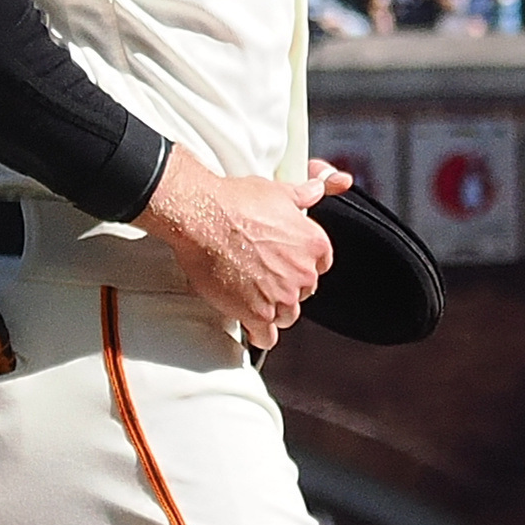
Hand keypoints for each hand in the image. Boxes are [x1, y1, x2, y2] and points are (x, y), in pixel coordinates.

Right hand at [137, 149, 343, 348]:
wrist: (204, 218)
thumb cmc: (236, 202)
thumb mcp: (277, 191)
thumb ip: (303, 194)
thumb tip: (318, 187)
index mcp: (314, 244)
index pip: (321, 264)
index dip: (301, 264)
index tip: (288, 264)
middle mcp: (303, 273)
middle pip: (303, 292)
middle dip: (286, 287)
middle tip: (263, 277)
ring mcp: (281, 296)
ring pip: (287, 315)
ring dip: (273, 310)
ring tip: (254, 298)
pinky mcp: (257, 314)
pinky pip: (266, 337)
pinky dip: (259, 334)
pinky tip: (253, 328)